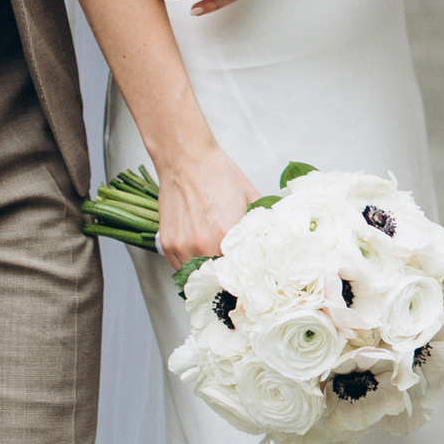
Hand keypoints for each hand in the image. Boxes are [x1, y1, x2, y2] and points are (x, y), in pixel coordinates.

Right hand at [151, 136, 261, 271]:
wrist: (186, 158)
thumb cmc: (217, 174)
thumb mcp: (250, 197)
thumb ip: (262, 223)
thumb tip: (275, 240)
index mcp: (227, 234)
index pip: (240, 275)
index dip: (245, 282)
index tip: (248, 284)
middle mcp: (203, 244)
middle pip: (219, 281)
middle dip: (228, 282)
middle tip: (234, 280)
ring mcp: (183, 246)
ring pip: (198, 278)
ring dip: (208, 277)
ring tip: (216, 269)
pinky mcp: (168, 244)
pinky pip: (180, 269)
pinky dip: (191, 267)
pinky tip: (199, 256)